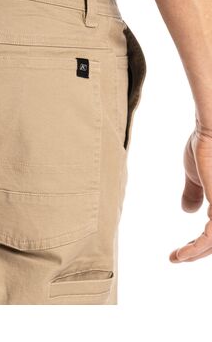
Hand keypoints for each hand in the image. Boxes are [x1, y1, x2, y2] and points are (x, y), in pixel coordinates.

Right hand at [170, 121, 211, 261]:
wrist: (211, 128)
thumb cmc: (206, 145)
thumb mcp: (197, 176)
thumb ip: (194, 193)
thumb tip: (187, 211)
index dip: (203, 242)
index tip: (182, 248)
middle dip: (201, 252)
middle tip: (179, 257)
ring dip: (196, 254)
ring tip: (176, 257)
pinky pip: (211, 237)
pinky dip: (195, 249)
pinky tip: (181, 254)